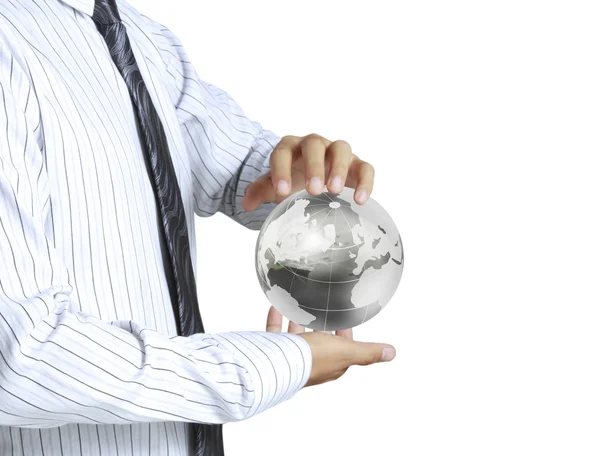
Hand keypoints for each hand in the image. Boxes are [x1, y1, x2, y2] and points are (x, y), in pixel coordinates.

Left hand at [242, 134, 374, 211]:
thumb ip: (260, 190)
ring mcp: (337, 152)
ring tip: (334, 191)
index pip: (282, 152)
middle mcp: (314, 145)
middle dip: (313, 166)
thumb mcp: (274, 184)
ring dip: (338, 168)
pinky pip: (365, 167)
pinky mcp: (357, 164)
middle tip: (313, 190)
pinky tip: (360, 200)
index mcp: (290, 147)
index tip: (281, 193)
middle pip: (314, 145)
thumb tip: (246, 204)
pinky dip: (365, 181)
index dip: (280, 170)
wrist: (315, 177)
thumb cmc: (293, 179)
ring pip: (341, 148)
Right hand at [265, 306, 394, 387]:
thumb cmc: (313, 360)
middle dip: (320, 327)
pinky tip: (276, 307)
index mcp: (332, 364)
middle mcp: (312, 361)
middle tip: (322, 310)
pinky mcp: (274, 350)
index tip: (345, 319)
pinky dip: (276, 319)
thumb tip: (391, 353)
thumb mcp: (347, 351)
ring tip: (299, 307)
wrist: (278, 364)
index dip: (345, 334)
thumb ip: (368, 352)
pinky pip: (275, 333)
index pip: (343, 348)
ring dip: (298, 322)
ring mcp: (292, 356)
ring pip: (296, 338)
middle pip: (318, 342)